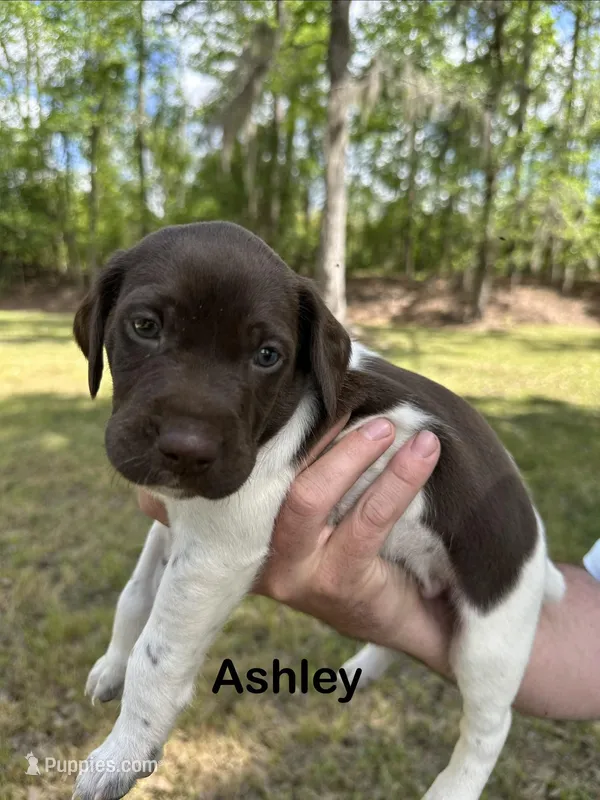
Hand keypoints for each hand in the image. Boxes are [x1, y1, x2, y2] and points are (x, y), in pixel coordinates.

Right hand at [138, 417, 442, 648]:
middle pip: (268, 478)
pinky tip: (424, 452)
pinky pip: (367, 520)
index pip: (251, 471)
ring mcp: (294, 574)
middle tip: (352, 399)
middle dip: (314, 432)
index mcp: (249, 529)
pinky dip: (398, 478)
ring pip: (311, 496)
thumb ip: (313, 470)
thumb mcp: (330, 513)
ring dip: (354, 451)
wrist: (411, 621)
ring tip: (391, 424)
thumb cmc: (366, 551)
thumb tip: (323, 396)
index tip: (305, 388)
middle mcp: (258, 553)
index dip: (274, 428)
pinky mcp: (337, 585)